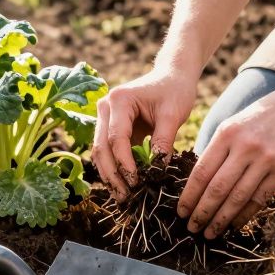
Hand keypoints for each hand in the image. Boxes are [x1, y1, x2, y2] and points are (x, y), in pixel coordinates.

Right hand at [92, 68, 196, 198]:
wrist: (172, 76)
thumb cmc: (174, 91)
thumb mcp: (173, 115)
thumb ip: (163, 141)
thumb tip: (157, 172)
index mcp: (119, 100)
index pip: (116, 138)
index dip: (125, 163)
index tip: (136, 182)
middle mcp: (105, 107)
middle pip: (101, 147)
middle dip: (112, 175)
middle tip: (125, 197)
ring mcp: (105, 117)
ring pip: (101, 152)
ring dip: (110, 175)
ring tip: (122, 197)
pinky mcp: (111, 127)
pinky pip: (109, 152)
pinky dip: (115, 169)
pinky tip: (123, 186)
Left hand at [177, 87, 274, 237]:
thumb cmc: (262, 116)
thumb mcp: (234, 124)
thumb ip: (217, 149)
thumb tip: (198, 181)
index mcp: (227, 133)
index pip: (202, 171)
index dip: (189, 196)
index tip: (181, 211)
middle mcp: (244, 147)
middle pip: (217, 188)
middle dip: (202, 212)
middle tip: (192, 228)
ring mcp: (265, 159)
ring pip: (238, 197)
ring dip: (221, 219)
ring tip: (210, 233)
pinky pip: (260, 198)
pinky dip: (245, 214)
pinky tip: (234, 224)